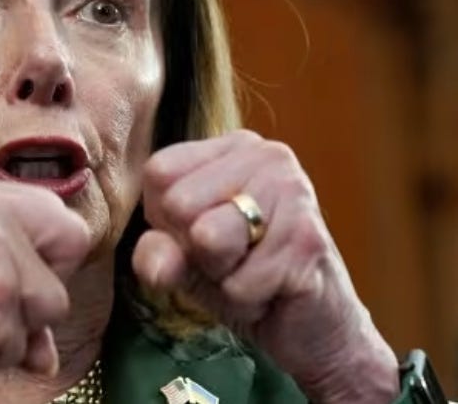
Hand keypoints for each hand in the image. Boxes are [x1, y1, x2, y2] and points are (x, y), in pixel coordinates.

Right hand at [0, 171, 90, 403]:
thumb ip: (11, 272)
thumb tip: (48, 342)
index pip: (54, 210)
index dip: (44, 256)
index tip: (7, 282)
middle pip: (72, 236)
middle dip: (46, 284)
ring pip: (54, 299)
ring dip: (17, 332)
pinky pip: (30, 337)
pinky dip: (0, 355)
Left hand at [132, 130, 398, 403]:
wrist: (314, 324)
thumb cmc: (242, 276)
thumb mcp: (184, 260)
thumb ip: (157, 253)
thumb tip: (157, 266)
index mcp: (229, 147)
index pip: (159, 172)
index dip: (166, 219)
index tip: (200, 233)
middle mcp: (265, 155)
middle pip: (179, 204)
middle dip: (196, 250)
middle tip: (234, 258)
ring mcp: (293, 191)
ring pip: (208, 240)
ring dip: (221, 276)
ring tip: (252, 271)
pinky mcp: (308, 238)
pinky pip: (239, 283)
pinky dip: (247, 300)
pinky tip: (274, 290)